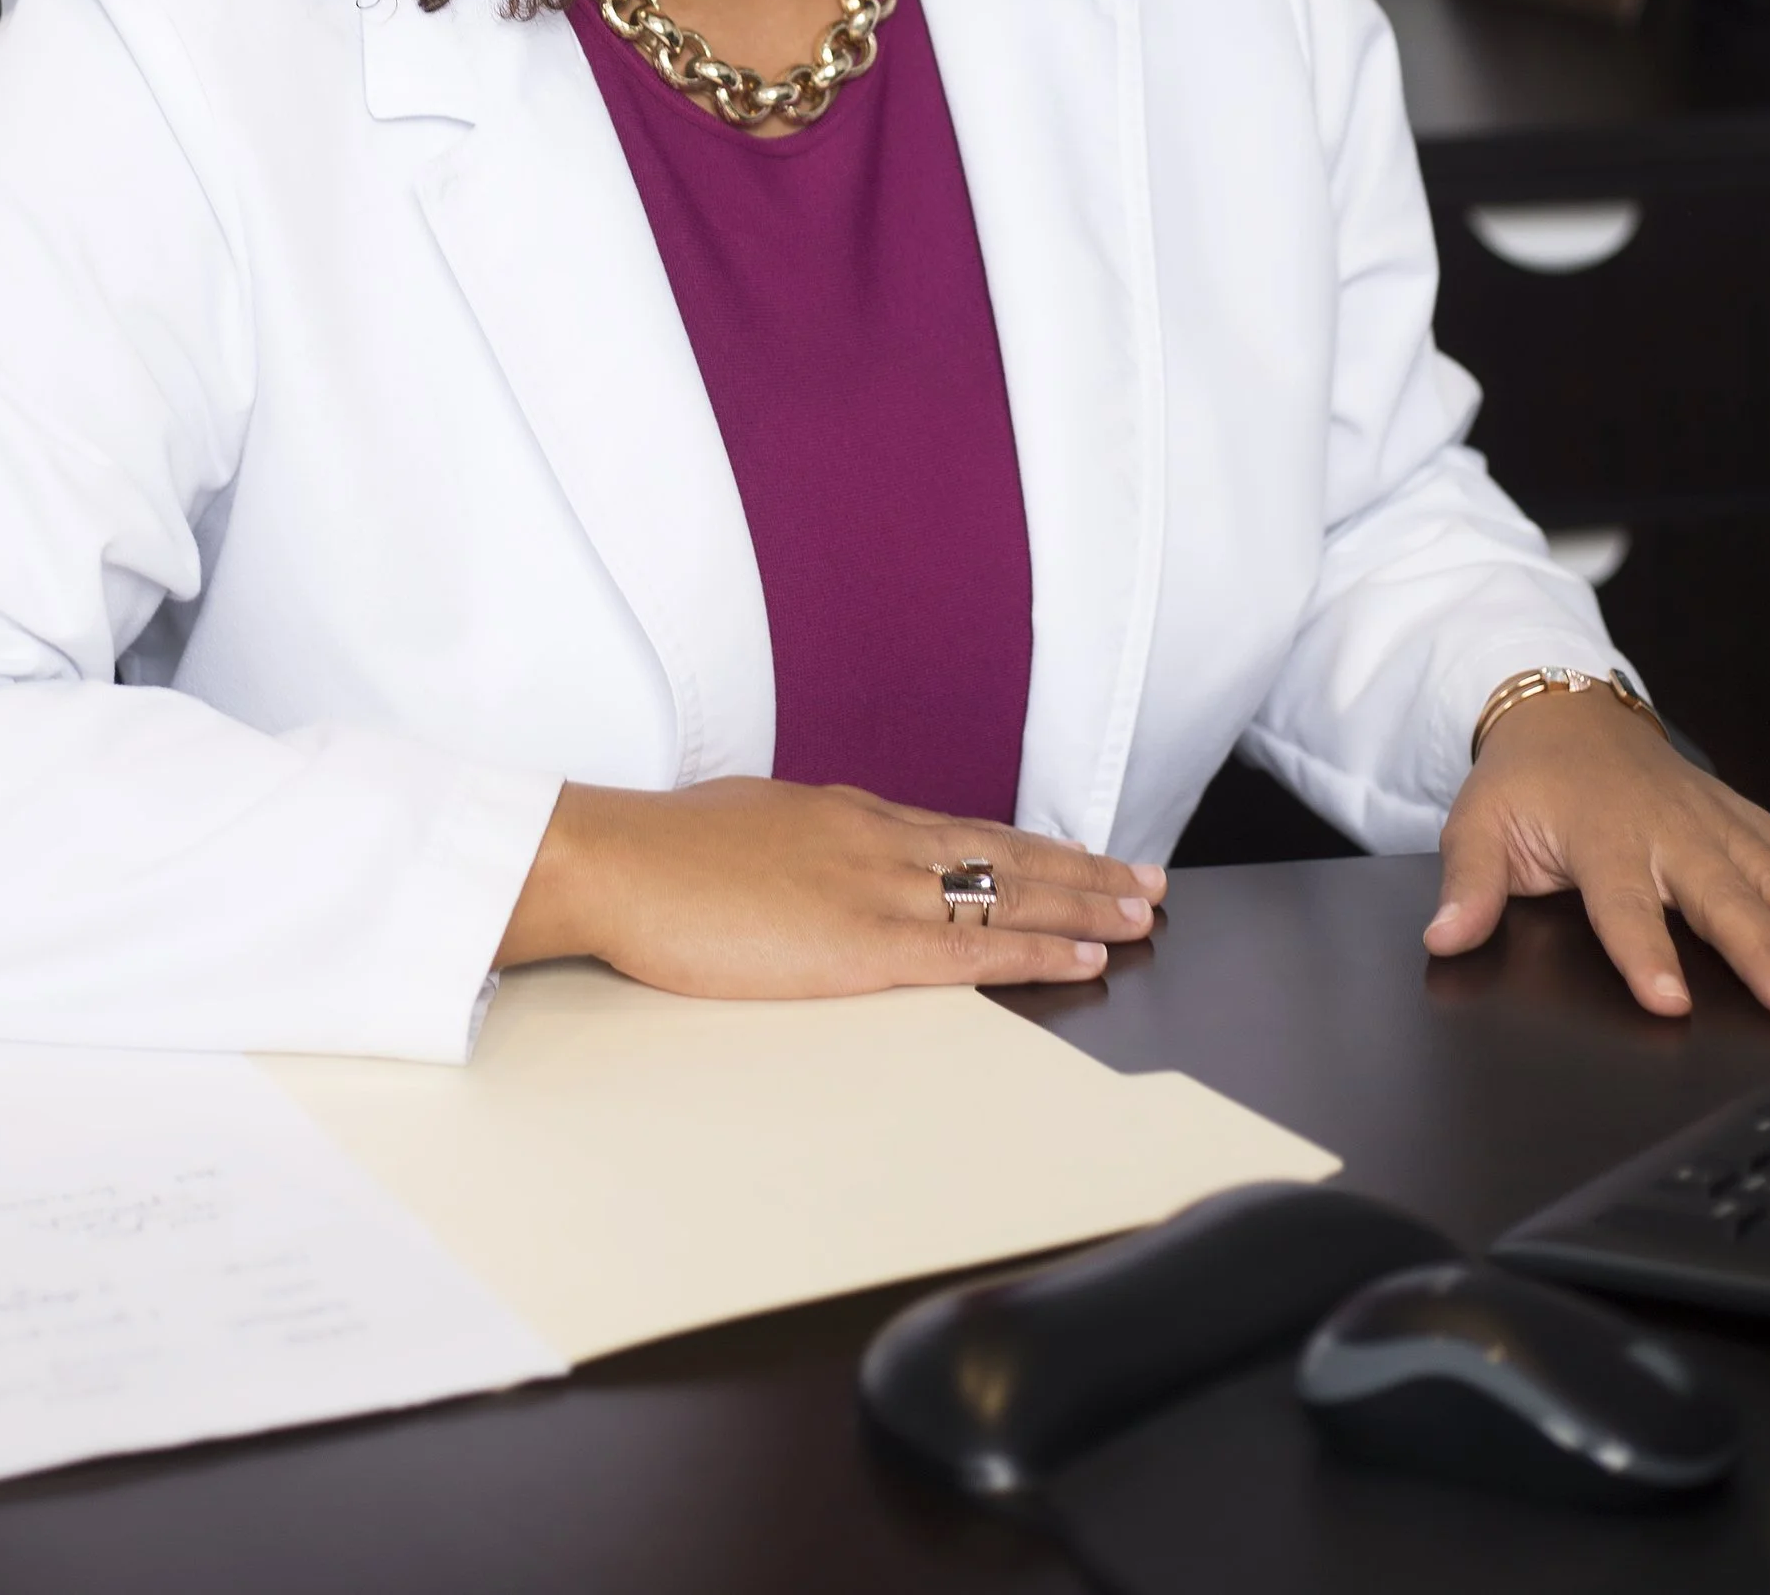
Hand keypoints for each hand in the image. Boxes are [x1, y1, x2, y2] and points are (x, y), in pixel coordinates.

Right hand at [496, 776, 1164, 994]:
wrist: (620, 862)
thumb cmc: (663, 851)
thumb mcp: (747, 823)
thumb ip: (799, 842)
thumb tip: (812, 857)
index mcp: (849, 814)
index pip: (962, 829)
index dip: (1030, 845)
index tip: (1080, 855)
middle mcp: (880, 839)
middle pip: (1005, 851)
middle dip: (1084, 869)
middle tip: (1148, 882)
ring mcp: (878, 888)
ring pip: (1008, 892)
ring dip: (1085, 905)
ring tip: (1141, 915)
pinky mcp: (864, 944)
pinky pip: (973, 949)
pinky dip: (1038, 951)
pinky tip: (1084, 957)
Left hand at [1424, 686, 1769, 1017]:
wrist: (1566, 711)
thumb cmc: (1525, 781)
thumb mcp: (1477, 824)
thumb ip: (1468, 885)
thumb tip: (1444, 937)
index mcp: (1600, 836)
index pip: (1622, 903)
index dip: (1642, 952)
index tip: (1668, 1000)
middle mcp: (1668, 829)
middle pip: (1719, 897)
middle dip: (1763, 949)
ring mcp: (1715, 823)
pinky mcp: (1746, 822)